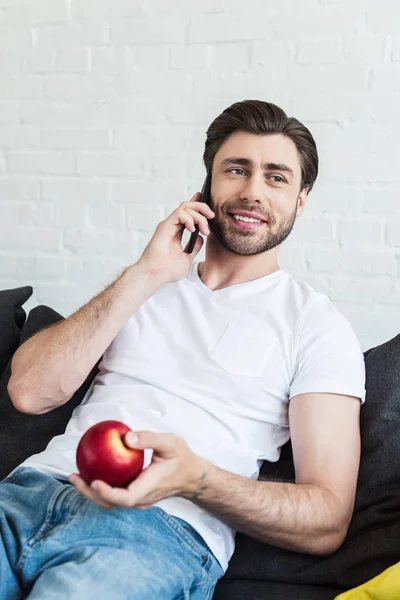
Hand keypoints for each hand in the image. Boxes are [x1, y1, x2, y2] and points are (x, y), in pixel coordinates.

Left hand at [68, 431, 207, 509]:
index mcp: (148, 488)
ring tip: (75, 476)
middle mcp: (140, 499)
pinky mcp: (135, 495)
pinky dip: (100, 486)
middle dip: (89, 493)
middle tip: (73, 476)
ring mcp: (137, 500)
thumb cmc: (181, 458)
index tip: (93, 481)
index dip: (107, 493)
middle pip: (110, 503)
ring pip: (110, 502)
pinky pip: (114, 494)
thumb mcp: (170, 442)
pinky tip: (90, 471)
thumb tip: (126, 438)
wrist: (191, 476)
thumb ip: (149, 439)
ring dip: (90, 492)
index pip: (125, 498)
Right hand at [136, 193, 214, 284]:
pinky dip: (189, 218)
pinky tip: (192, 229)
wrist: (155, 275)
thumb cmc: (167, 270)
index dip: (198, 207)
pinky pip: (179, 213)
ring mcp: (168, 225)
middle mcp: (172, 226)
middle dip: (202, 208)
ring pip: (185, 207)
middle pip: (188, 206)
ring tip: (204, 230)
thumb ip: (194, 247)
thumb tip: (200, 238)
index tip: (209, 208)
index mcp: (176, 232)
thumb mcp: (187, 258)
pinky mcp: (165, 226)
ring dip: (199, 216)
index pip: (188, 214)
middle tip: (211, 216)